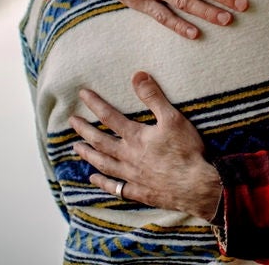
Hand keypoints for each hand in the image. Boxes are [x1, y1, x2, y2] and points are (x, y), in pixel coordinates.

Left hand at [71, 71, 221, 220]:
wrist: (196, 185)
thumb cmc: (186, 151)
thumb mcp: (173, 118)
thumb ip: (153, 97)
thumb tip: (137, 76)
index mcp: (135, 137)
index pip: (110, 117)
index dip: (95, 104)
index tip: (83, 95)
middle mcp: (128, 156)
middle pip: (100, 141)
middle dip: (85, 129)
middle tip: (72, 121)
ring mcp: (132, 176)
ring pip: (104, 164)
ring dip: (88, 154)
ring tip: (76, 147)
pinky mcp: (140, 191)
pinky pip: (116, 187)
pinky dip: (103, 183)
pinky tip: (94, 179)